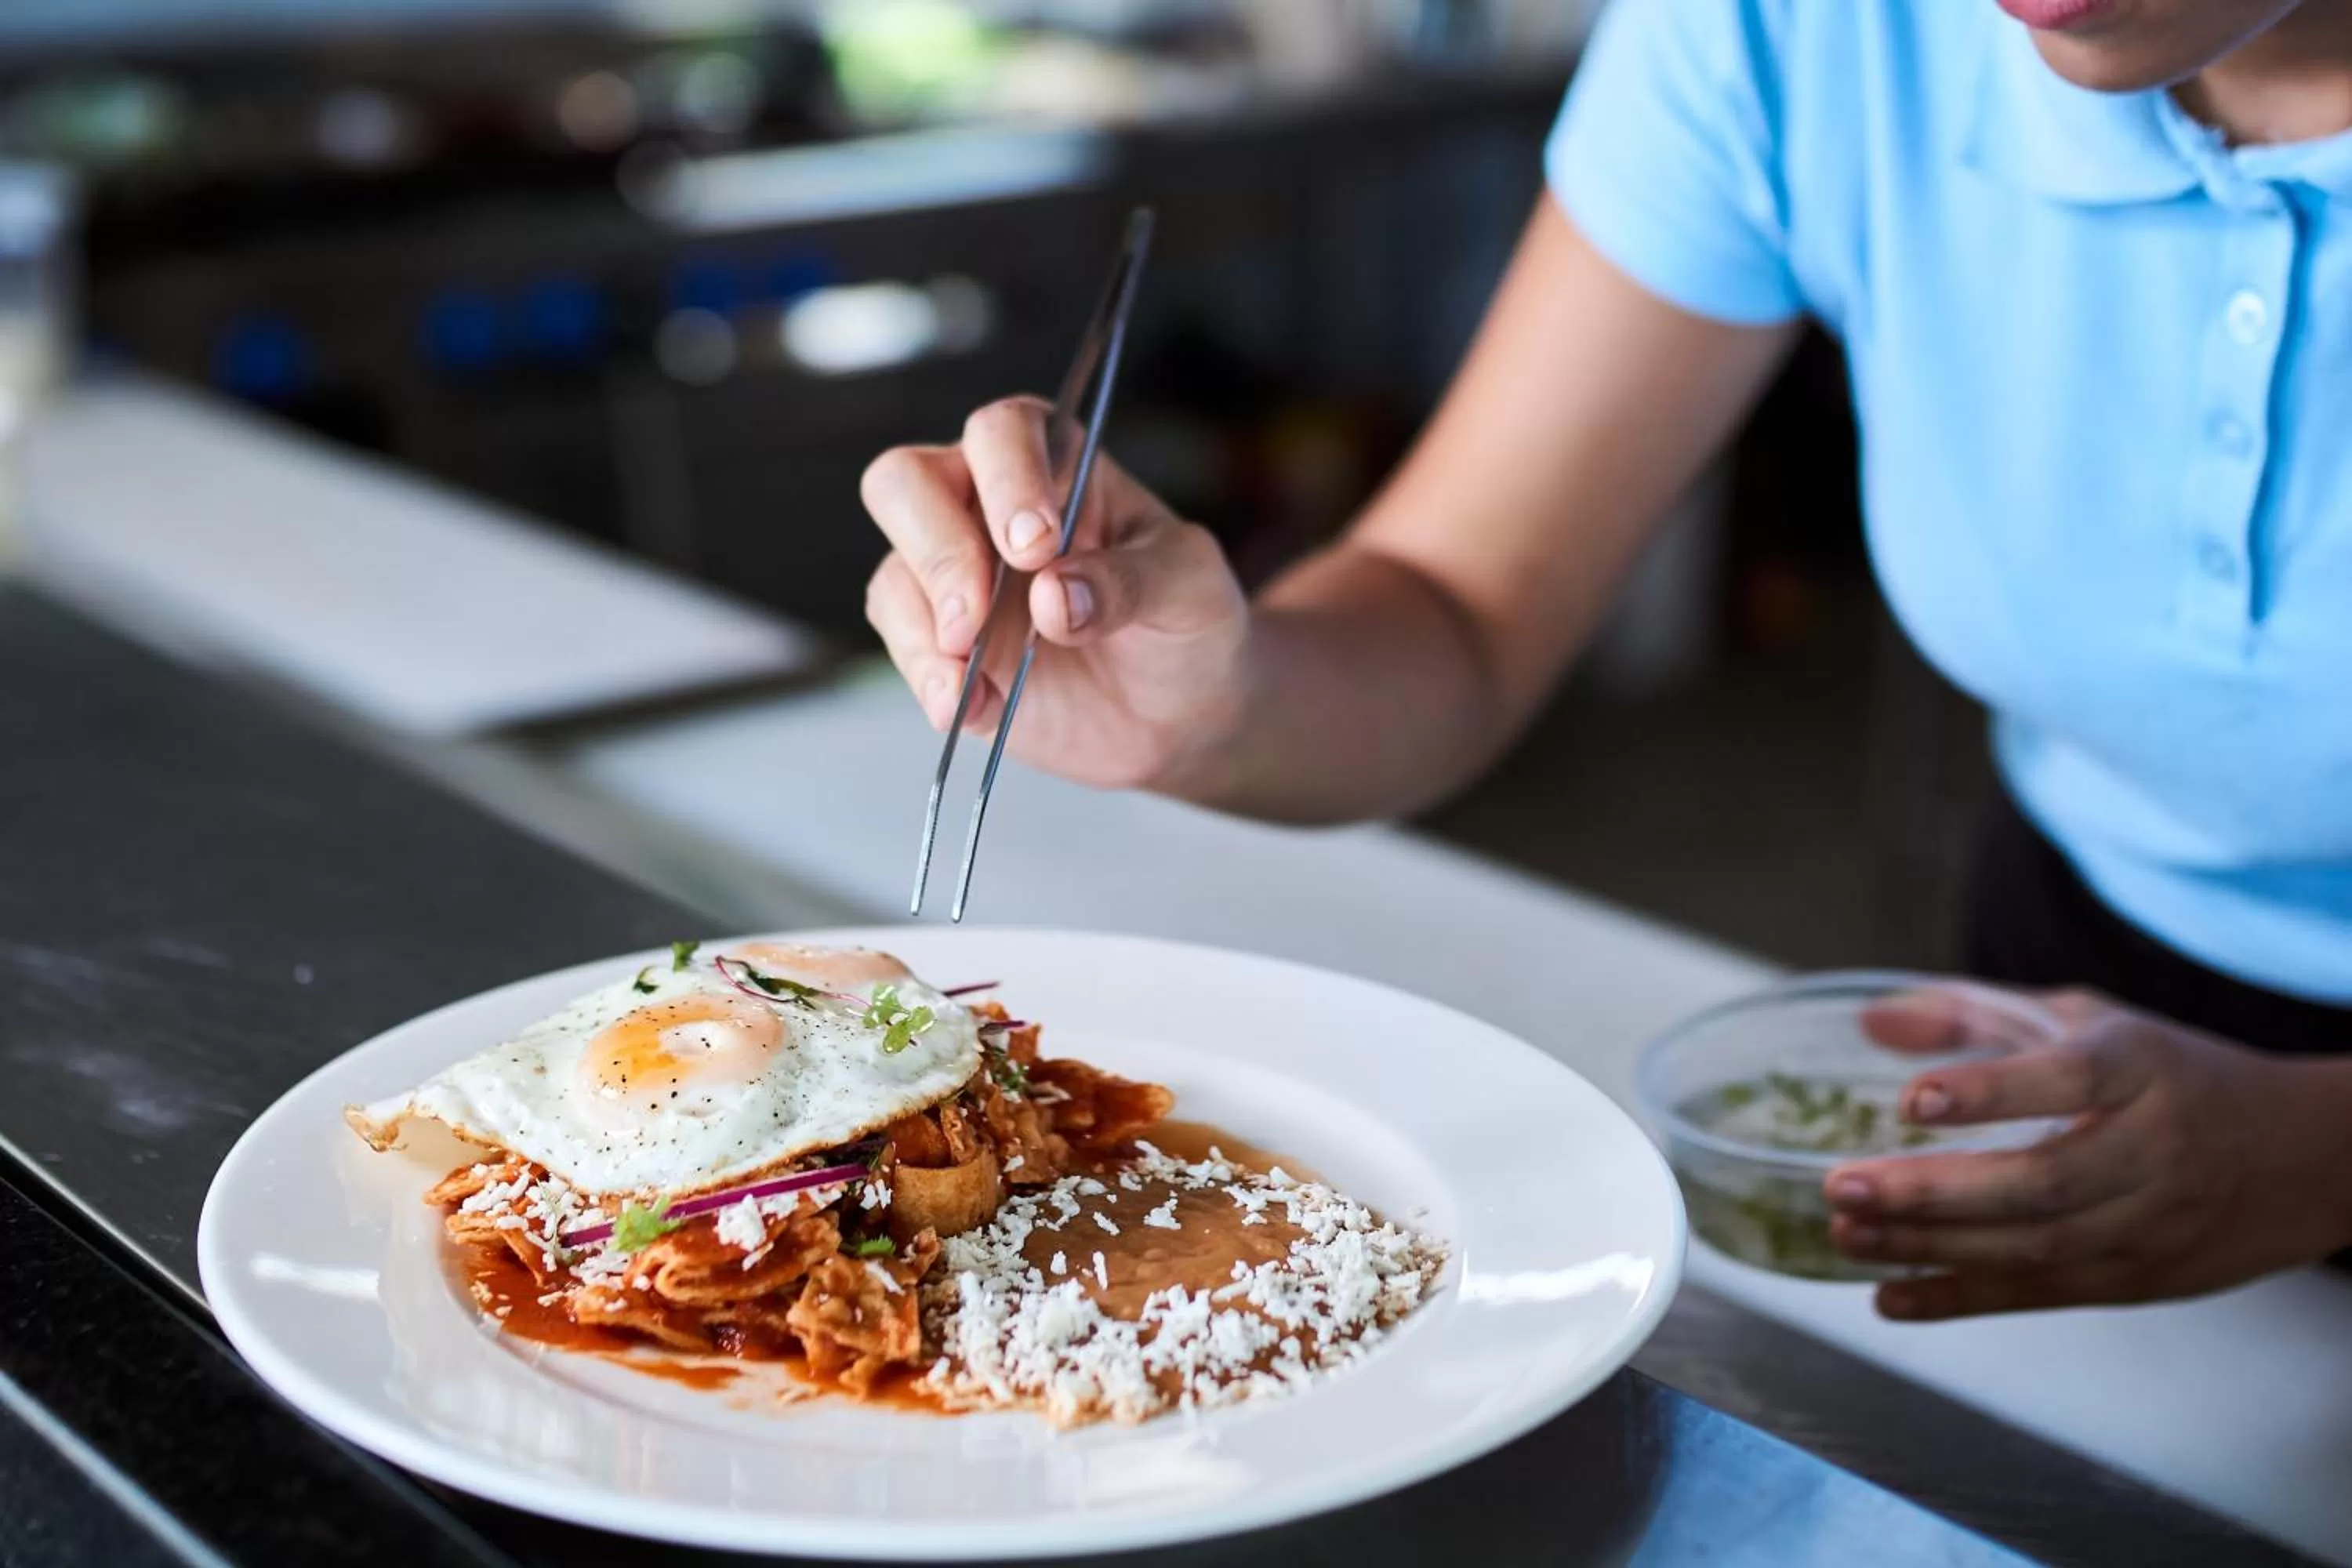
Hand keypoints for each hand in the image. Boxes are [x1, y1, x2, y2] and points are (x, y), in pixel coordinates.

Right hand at [862, 396, 1249, 791]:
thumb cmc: (1189, 624)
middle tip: (976, 617)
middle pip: (905, 483)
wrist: (1184, 713)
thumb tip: (1053, 597)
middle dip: (937, 551)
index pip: (1001, 433)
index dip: (1006, 479)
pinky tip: (976, 709)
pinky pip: (904, 646)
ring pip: (897, 572)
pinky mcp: (943, 645)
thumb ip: (1132, 582)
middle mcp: (988, 508)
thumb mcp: (1191, 589)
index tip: (1037, 548)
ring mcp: (957, 577)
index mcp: (1057, 465)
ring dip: (926, 632)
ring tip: (972, 686)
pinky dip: (932, 681)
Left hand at [1824, 990, 2351, 1319]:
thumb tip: (1870, 1019)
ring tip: (1846, 1234)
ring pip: (2035, 1246)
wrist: (2303, 1158)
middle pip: (2039, 1181)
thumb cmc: (2169, 1075)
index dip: (1990, 1093)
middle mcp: (2150, 1149)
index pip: (2066, 1080)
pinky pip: (2041, 1296)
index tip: (1913, 1099)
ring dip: (1931, 1248)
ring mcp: (2147, 1223)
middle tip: (1841, 1186)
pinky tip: (1888, 1296)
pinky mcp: (2136, 1280)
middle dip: (1931, 1191)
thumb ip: (1974, 1012)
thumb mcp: (2086, 1020)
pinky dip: (1960, 1300)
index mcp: (2139, 1069)